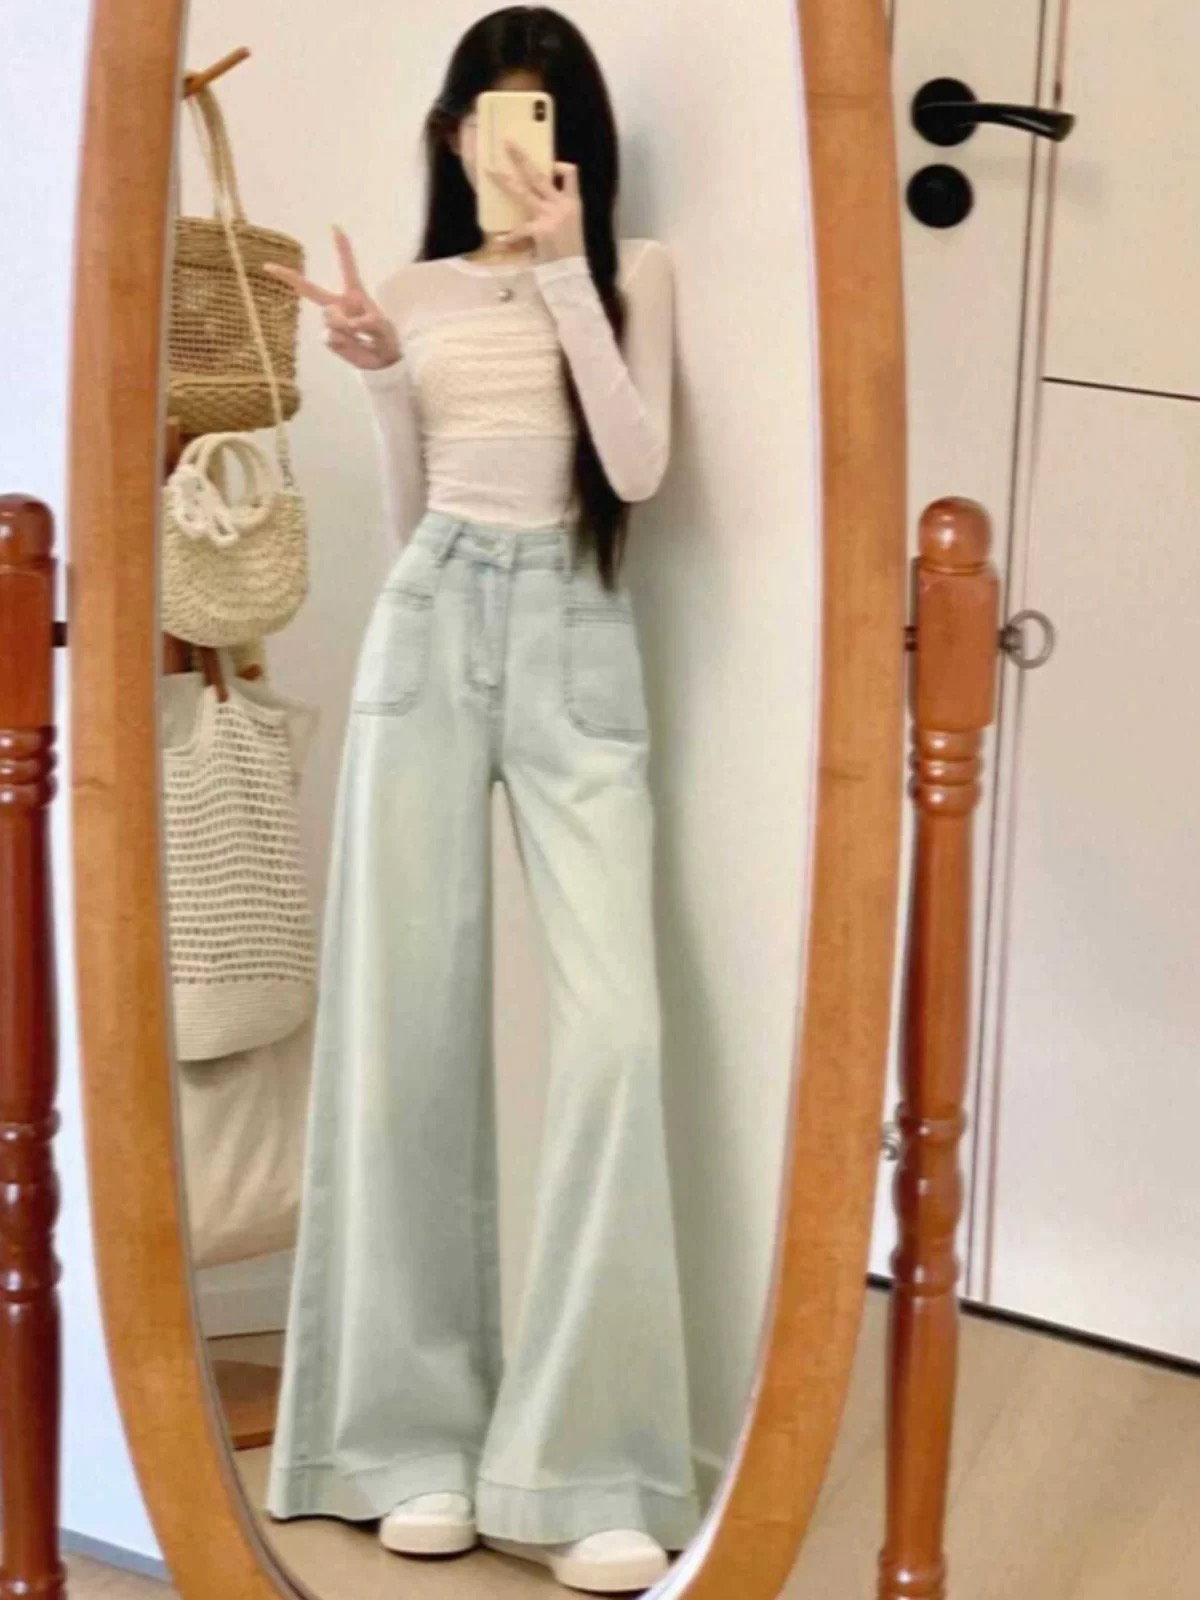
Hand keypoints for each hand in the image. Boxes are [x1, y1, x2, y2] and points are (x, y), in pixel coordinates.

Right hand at [264, 228, 400, 370]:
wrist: (382, 361)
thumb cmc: (386, 339)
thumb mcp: (383, 327)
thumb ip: (369, 323)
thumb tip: (351, 324)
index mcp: (355, 295)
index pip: (348, 269)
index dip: (343, 249)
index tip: (336, 228)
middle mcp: (339, 305)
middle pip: (310, 289)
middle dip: (289, 277)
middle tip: (268, 266)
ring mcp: (332, 322)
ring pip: (330, 318)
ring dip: (346, 328)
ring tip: (360, 336)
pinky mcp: (329, 338)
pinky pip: (330, 337)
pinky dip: (344, 342)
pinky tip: (353, 345)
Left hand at [487, 143, 585, 262]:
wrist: (572, 273)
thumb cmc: (572, 252)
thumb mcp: (573, 226)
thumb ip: (558, 211)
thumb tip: (539, 203)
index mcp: (573, 203)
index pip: (570, 174)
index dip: (560, 167)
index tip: (553, 167)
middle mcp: (561, 205)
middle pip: (538, 175)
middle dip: (521, 158)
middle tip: (507, 143)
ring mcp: (549, 216)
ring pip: (523, 192)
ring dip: (505, 181)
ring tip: (490, 171)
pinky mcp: (539, 230)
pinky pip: (519, 230)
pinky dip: (509, 237)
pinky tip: (500, 241)